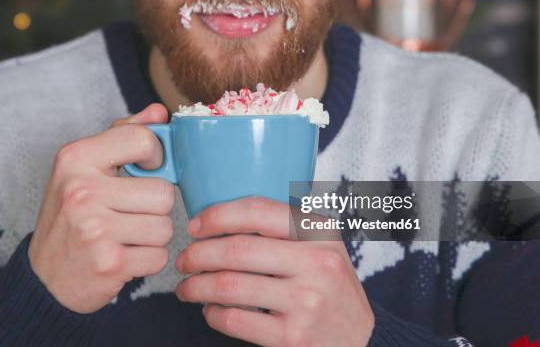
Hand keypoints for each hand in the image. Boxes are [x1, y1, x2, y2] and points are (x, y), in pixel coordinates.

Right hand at [28, 103, 174, 313]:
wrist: (45, 278)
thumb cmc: (71, 217)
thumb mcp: (85, 168)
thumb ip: (123, 135)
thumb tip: (159, 112)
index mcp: (76, 158)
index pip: (143, 140)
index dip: (156, 156)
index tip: (147, 168)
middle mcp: (82, 191)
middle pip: (163, 192)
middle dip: (154, 207)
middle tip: (129, 213)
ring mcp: (95, 229)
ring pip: (165, 227)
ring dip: (153, 236)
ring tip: (125, 235)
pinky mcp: (109, 264)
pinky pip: (159, 256)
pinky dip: (148, 260)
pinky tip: (125, 256)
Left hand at [175, 197, 373, 346]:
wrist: (360, 339)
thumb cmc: (330, 287)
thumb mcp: (322, 247)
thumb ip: (284, 228)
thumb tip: (220, 218)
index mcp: (320, 233)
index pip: (259, 211)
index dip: (218, 215)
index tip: (196, 226)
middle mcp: (317, 264)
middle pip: (237, 250)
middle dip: (198, 254)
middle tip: (184, 259)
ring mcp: (306, 303)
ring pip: (229, 286)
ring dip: (196, 286)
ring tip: (187, 287)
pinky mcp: (292, 338)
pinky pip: (234, 320)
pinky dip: (212, 314)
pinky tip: (210, 310)